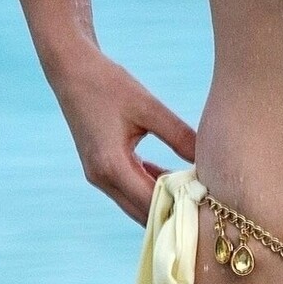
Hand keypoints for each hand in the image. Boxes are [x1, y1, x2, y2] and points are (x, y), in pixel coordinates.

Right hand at [51, 53, 196, 224]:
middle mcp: (101, 178)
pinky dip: (150, 189)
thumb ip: (179, 136)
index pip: (152, 203)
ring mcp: (97, 176)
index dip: (181, 207)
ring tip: (195, 195)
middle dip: (174, 212)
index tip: (210, 206)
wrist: (72, 71)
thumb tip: (209, 160)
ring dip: (162, 201)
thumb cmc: (110, 85)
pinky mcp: (99, 168)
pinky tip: (172, 178)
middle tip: (208, 208)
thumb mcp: (149, 108)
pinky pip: (128, 189)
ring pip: (136, 203)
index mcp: (111, 166)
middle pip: (143, 212)